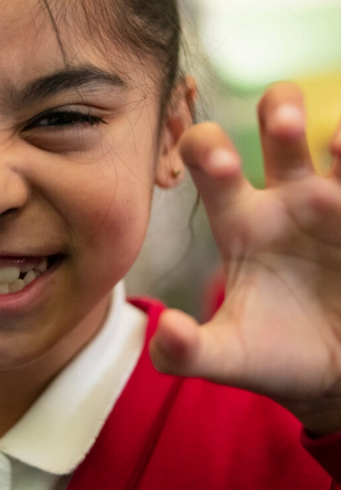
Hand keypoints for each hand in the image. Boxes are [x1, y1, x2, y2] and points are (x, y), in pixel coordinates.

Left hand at [150, 82, 340, 434]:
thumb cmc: (276, 356)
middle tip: (285, 124)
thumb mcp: (229, 356)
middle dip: (281, 110)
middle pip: (281, 127)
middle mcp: (288, 199)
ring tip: (339, 142)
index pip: (210, 162)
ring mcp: (340, 205)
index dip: (208, 150)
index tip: (224, 165)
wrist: (336, 379)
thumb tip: (167, 331)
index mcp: (240, 220)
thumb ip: (187, 351)